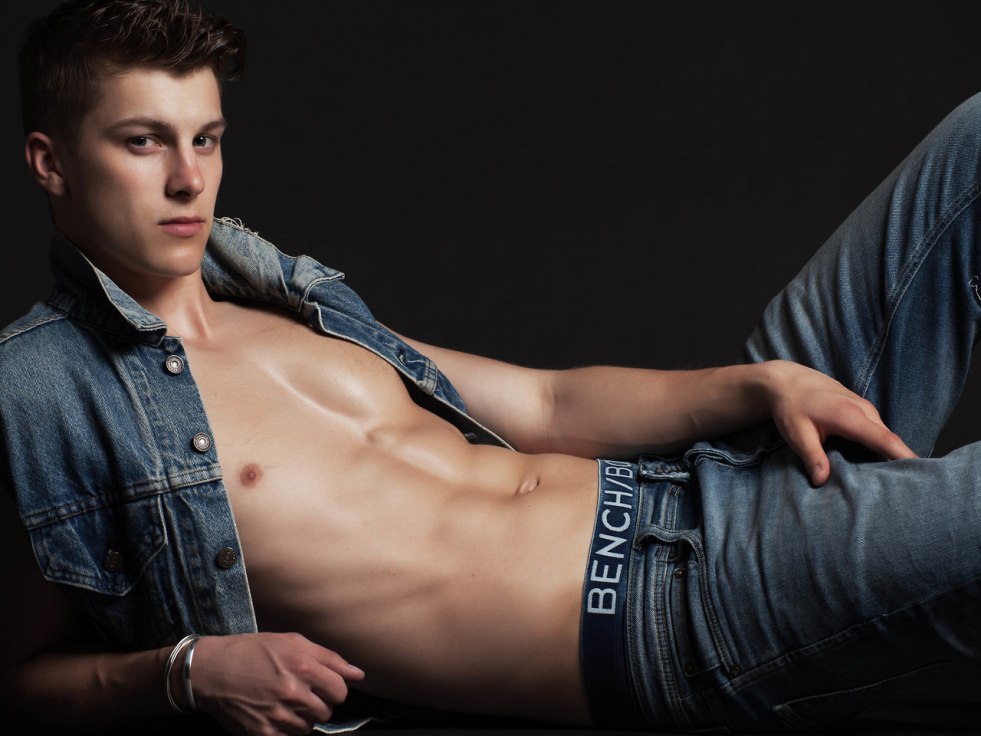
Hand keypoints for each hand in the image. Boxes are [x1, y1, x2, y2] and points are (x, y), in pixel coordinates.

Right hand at [190, 632, 364, 735]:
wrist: (210, 670)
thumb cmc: (253, 651)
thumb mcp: (291, 642)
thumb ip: (329, 659)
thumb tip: (359, 674)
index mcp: (303, 666)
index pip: (340, 691)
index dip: (333, 689)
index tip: (320, 685)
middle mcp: (293, 692)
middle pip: (326, 712)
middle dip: (317, 703)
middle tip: (298, 693)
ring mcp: (277, 715)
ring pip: (308, 728)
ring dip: (301, 719)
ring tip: (283, 703)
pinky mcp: (262, 734)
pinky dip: (284, 730)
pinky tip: (273, 715)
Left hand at [762, 361, 916, 484]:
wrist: (787, 381)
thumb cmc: (791, 406)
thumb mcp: (797, 433)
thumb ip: (812, 456)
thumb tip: (822, 481)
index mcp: (850, 416)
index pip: (885, 439)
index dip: (904, 456)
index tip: (922, 473)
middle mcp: (864, 410)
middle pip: (890, 440)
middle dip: (902, 462)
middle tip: (908, 489)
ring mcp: (864, 408)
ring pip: (884, 435)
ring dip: (890, 454)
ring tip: (895, 480)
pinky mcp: (861, 409)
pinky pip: (877, 430)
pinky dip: (880, 445)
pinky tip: (877, 462)